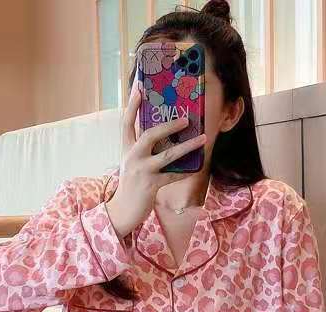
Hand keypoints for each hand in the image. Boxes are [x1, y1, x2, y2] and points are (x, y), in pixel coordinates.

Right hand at [105, 80, 206, 237]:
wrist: (122, 211)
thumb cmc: (131, 185)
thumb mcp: (131, 164)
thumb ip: (142, 149)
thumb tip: (165, 136)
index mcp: (126, 149)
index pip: (127, 122)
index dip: (133, 104)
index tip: (140, 87)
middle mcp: (132, 157)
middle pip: (150, 134)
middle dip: (169, 125)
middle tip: (186, 118)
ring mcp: (142, 171)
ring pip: (168, 155)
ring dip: (187, 146)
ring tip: (202, 138)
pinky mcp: (151, 186)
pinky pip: (173, 176)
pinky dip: (186, 171)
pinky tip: (197, 166)